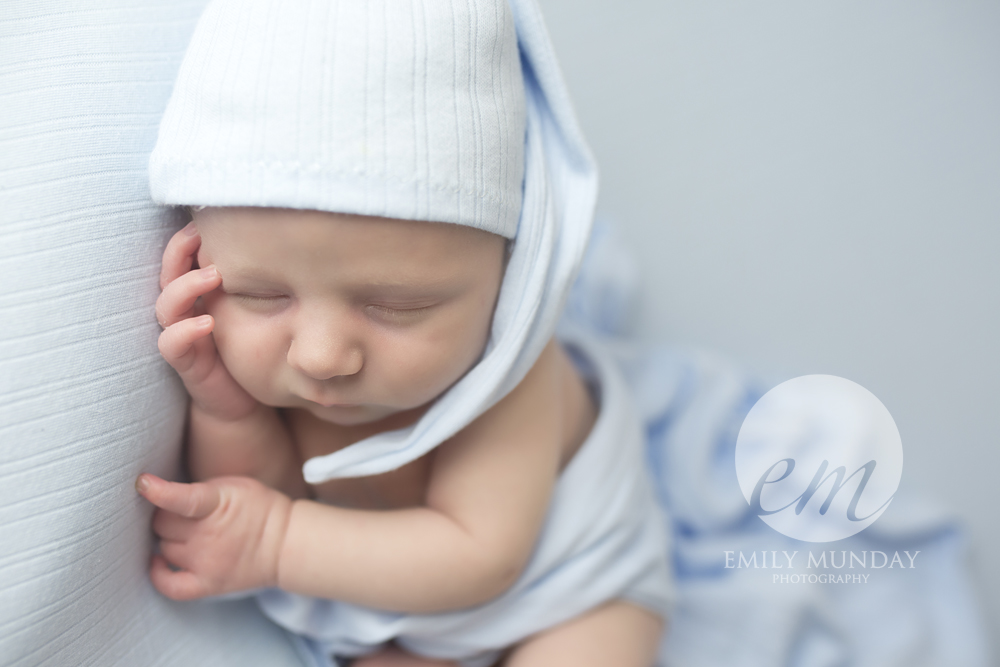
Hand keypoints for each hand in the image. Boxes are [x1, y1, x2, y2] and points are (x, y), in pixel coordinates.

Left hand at [136, 473, 292, 599]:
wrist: (286, 543)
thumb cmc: (260, 509)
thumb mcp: (235, 485)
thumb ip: (202, 489)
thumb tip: (164, 494)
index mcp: (218, 505)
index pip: (182, 499)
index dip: (158, 491)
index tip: (141, 483)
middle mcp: (209, 536)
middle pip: (162, 524)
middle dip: (166, 515)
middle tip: (182, 513)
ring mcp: (207, 562)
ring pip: (165, 548)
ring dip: (169, 538)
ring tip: (185, 532)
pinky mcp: (207, 584)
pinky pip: (169, 585)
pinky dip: (158, 574)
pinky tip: (158, 561)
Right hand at [156, 223, 255, 419]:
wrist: (242, 400)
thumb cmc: (250, 346)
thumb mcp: (258, 306)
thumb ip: (264, 280)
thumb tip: (295, 244)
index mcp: (199, 293)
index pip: (183, 256)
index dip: (188, 237)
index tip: (206, 218)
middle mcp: (185, 310)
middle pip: (167, 272)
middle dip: (179, 251)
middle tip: (200, 234)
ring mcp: (181, 334)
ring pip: (166, 305)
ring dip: (185, 286)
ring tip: (213, 275)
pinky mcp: (185, 362)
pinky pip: (171, 343)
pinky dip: (185, 332)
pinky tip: (206, 323)